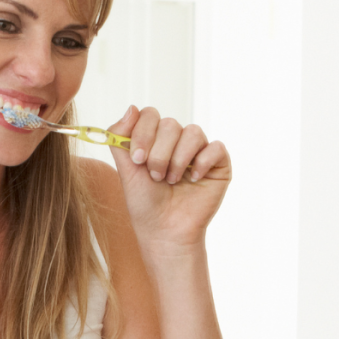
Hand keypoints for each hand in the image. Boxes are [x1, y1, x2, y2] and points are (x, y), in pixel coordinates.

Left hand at [105, 105, 229, 247]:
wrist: (164, 231)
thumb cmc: (145, 204)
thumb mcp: (126, 170)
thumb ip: (121, 138)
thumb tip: (131, 107)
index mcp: (154, 139)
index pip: (150, 115)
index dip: (142, 133)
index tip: (137, 159)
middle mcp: (177, 141)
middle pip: (170, 124)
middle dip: (159, 153)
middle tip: (155, 177)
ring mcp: (198, 151)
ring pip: (193, 132)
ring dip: (178, 159)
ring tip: (171, 181)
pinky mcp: (218, 164)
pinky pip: (215, 148)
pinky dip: (202, 163)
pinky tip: (193, 179)